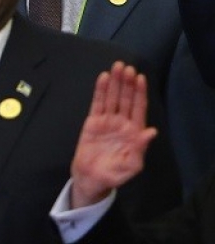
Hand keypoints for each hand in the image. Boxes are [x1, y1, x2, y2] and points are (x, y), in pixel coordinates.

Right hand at [69, 62, 155, 208]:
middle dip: (127, 83)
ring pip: (112, 98)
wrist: (91, 178)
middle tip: (126, 67)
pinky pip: (97, 103)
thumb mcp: (132, 165)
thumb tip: (152, 132)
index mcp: (134, 132)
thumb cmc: (114, 174)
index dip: (140, 93)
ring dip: (115, 82)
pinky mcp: (93, 122)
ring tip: (117, 67)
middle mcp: (122, 123)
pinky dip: (100, 91)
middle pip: (126, 99)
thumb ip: (141, 149)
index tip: (140, 77)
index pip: (139, 108)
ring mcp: (107, 121)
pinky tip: (103, 78)